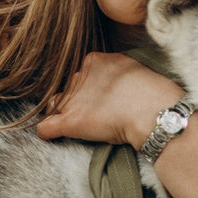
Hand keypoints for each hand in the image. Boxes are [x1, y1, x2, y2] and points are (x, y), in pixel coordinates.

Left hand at [35, 51, 181, 145]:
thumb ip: (117, 72)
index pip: (80, 75)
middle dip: (75, 100)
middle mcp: (79, 77)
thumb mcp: (132, 68)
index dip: (88, 89)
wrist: (151, 109)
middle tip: (94, 113)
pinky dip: (47, 133)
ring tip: (79, 125)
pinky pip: (46, 127)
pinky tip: (52, 136)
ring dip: (63, 114)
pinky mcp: (70, 121)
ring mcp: (73, 99)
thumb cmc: (151, 91)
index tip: (100, 99)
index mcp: (93, 61)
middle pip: (67, 89)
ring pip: (55, 105)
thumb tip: (116, 82)